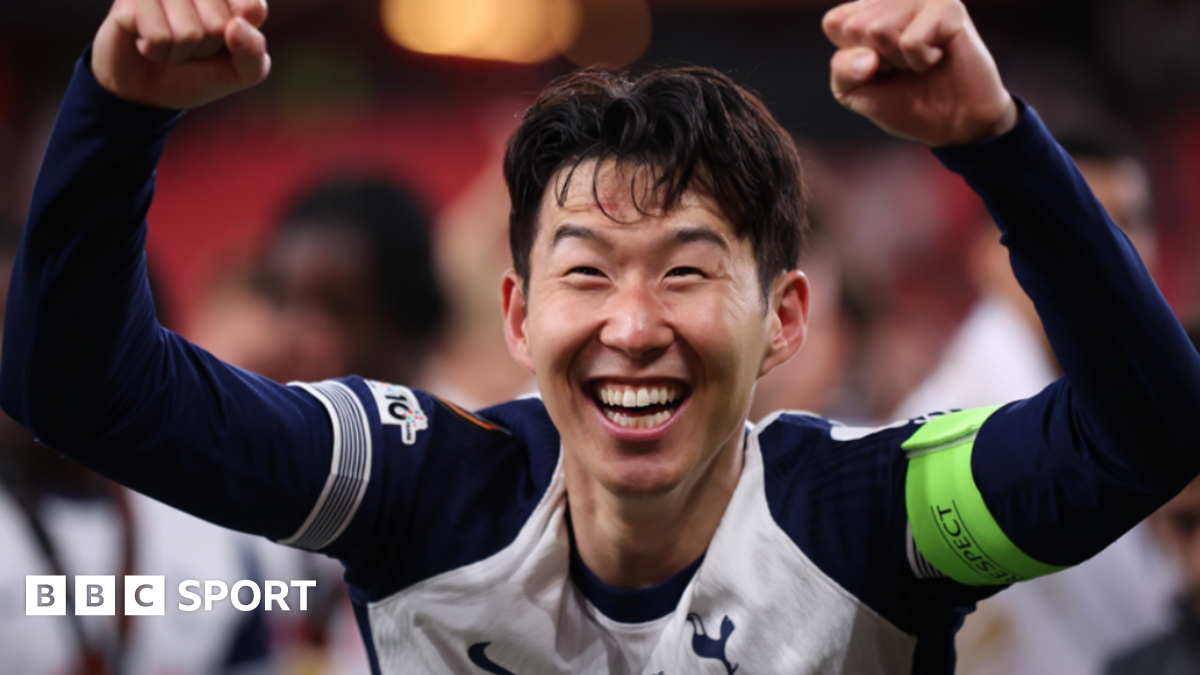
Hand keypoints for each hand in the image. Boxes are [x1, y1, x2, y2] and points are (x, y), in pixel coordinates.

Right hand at [92, 0, 270, 108]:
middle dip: (206, 49)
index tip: (228, 41)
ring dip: (179, 52)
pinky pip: (158, 35)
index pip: (253, 7)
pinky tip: (146, 42)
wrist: (147, 90)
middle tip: (191, 46)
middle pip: (219, 25)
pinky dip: (155, 51)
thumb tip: (235, 27)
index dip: (241, 39)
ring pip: (189, 32)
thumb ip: (254, 53)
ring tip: (168, 43)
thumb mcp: (241, 71)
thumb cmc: (199, 72)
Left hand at [822, 0, 1016, 146]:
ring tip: (919, 63)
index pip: (834, 22)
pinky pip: (910, 40)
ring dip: (898, 61)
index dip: (850, 57)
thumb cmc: (906, 103)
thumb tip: (868, 56)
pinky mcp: (948, 8)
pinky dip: (920, 61)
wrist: (954, 123)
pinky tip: (937, 58)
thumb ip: (842, 70)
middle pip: (854, 26)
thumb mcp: (856, 92)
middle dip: (875, 60)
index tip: (876, 69)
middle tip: (902, 68)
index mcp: (870, 11)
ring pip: (879, 29)